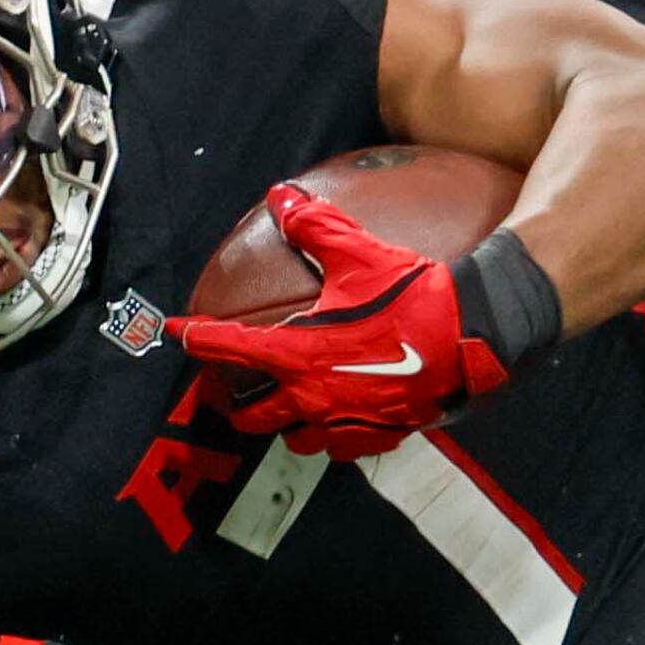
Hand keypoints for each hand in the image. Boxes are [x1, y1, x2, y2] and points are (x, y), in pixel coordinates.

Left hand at [174, 187, 511, 458]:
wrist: (471, 336)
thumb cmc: (411, 295)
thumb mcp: (359, 253)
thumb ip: (315, 226)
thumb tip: (282, 196)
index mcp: (297, 353)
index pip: (228, 348)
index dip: (194, 338)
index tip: (173, 334)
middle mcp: (312, 397)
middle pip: (253, 417)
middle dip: (239, 406)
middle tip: (238, 391)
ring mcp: (345, 422)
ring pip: (296, 441)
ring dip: (287, 426)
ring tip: (292, 410)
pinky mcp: (378, 435)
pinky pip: (342, 448)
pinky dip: (334, 438)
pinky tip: (341, 422)